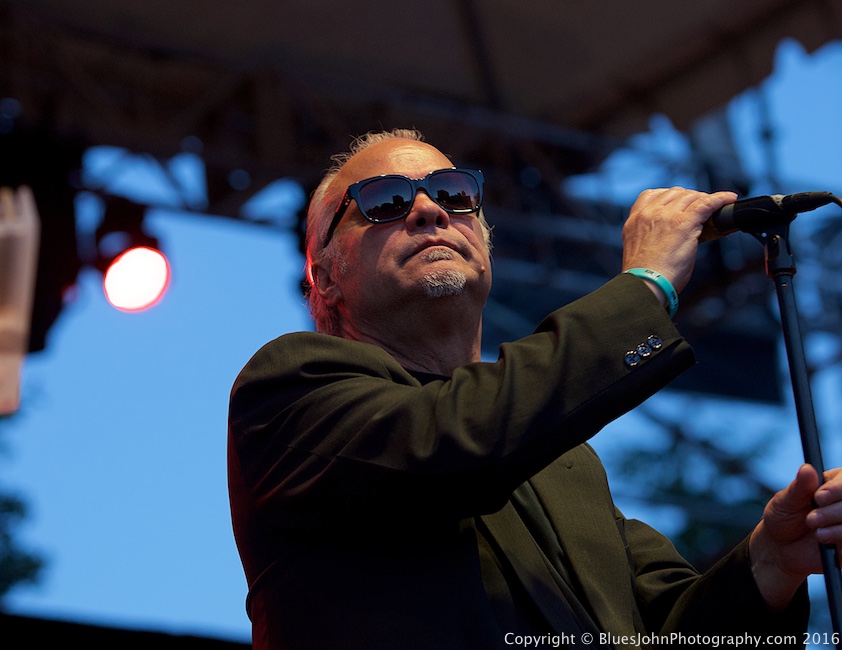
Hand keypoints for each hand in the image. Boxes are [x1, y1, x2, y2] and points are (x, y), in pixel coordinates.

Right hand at [622, 187, 736, 292]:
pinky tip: (729, 199)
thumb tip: (669, 236)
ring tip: (713, 207)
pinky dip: (720, 199)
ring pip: (691, 197)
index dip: (670, 196)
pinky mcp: (684, 223)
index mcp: (634, 220)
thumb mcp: (639, 248)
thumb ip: (650, 235)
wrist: (645, 284)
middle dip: (689, 198)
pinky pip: (706, 203)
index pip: (652, 195)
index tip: (679, 202)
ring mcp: (666, 216)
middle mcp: (649, 213)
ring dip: (704, 200)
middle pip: (675, 193)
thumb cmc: (644, 276)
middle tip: (700, 207)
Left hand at [749, 465, 841, 609]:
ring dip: (836, 527)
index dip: (837, 488)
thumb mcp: (785, 501)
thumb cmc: (783, 519)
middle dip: (833, 511)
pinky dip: (838, 538)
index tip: (819, 497)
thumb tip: (807, 468)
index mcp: (832, 484)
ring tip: (814, 530)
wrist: (781, 549)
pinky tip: (823, 540)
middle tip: (811, 519)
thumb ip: (799, 487)